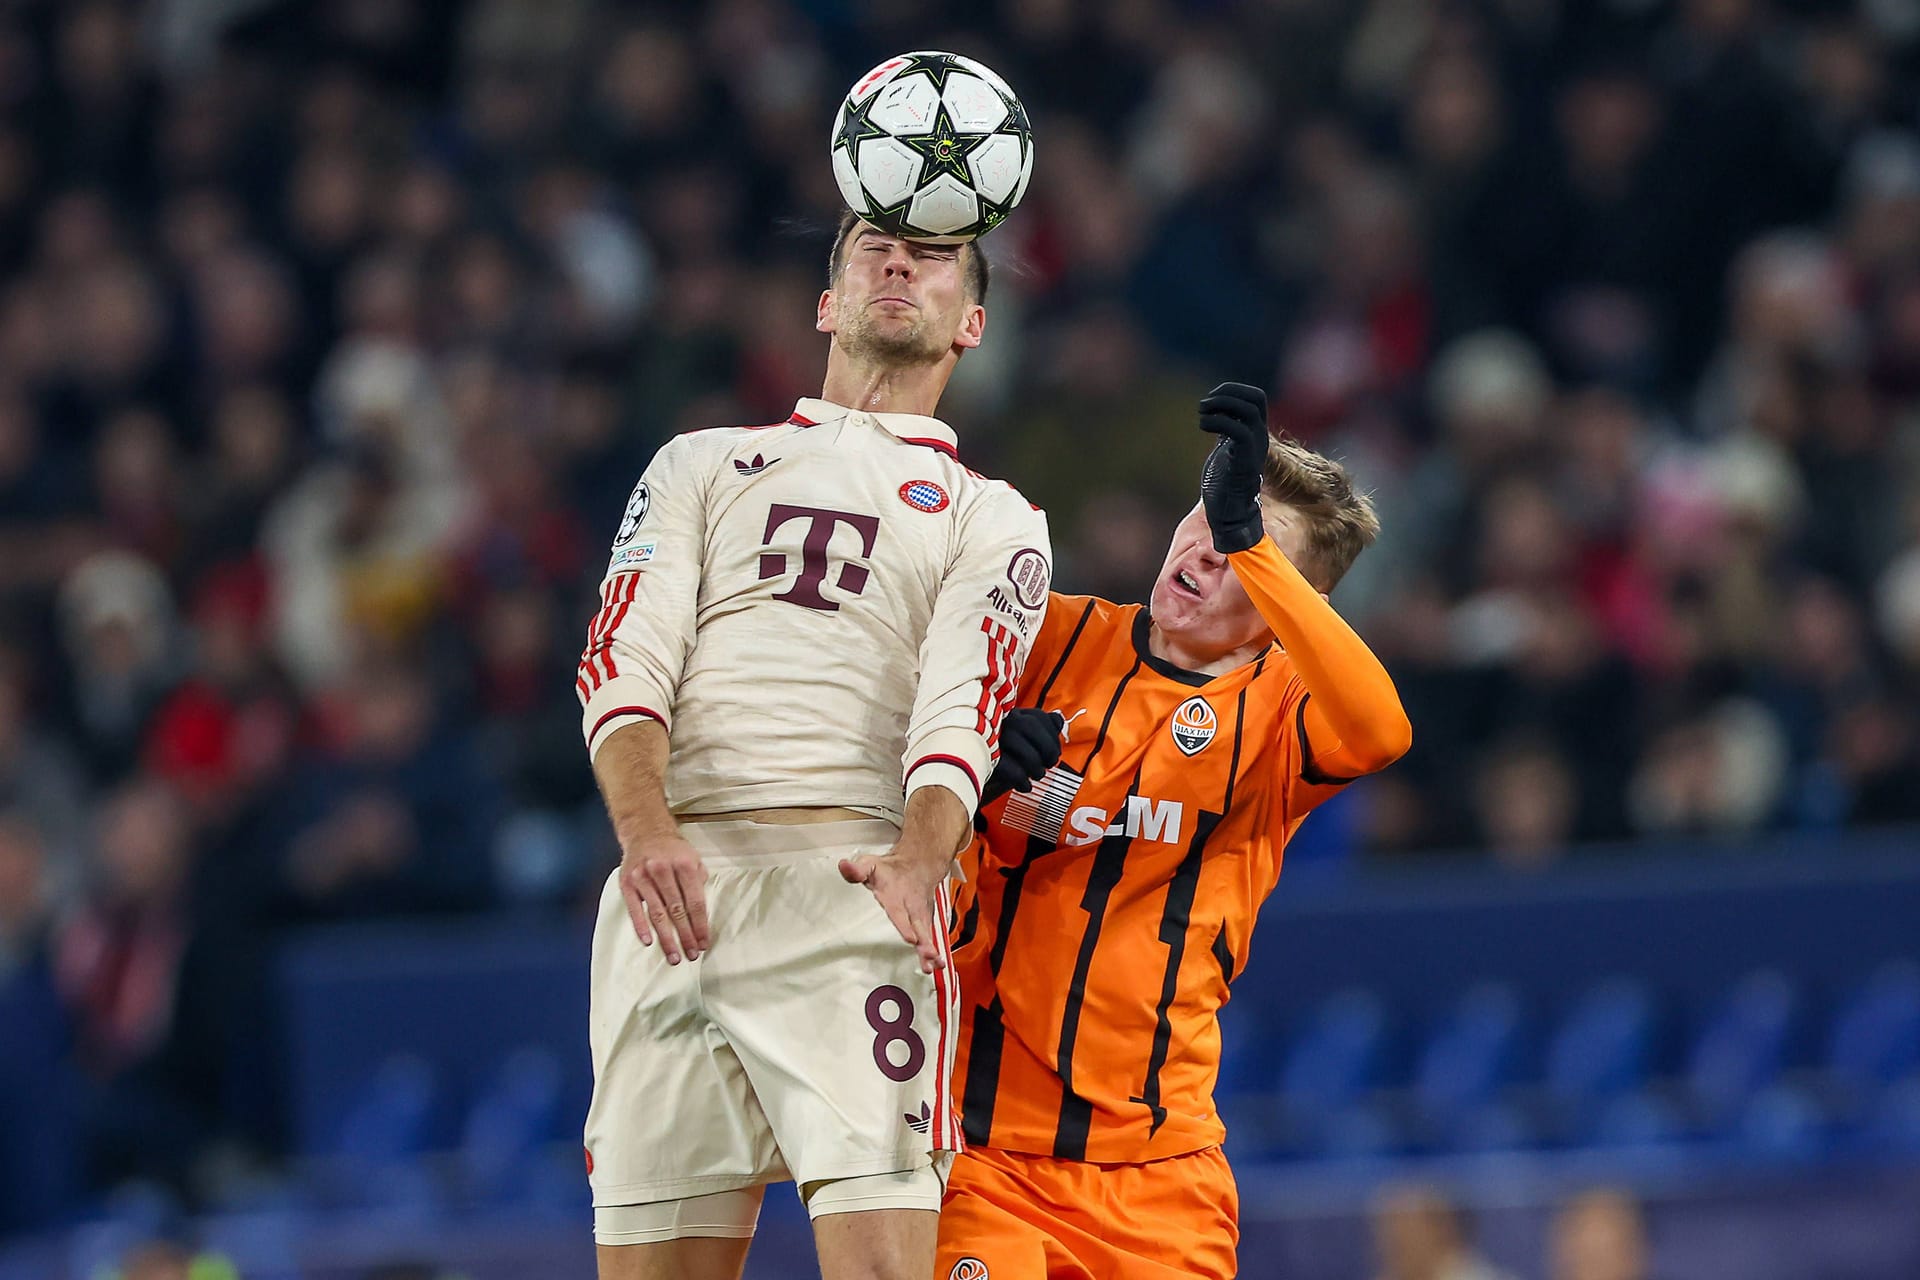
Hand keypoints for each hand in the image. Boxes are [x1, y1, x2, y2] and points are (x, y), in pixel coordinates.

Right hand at [617, 830, 710, 962]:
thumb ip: (699, 882)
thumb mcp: (693, 858)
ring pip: (657, 914)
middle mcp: (663, 870)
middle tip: (691, 954)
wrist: (645, 832)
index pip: (695, 902)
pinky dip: (641, 927)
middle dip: (685, 936)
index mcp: (684, 865)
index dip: (700, 925)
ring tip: (674, 956)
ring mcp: (643, 877)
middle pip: (677, 911)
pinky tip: (649, 941)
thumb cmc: (672, 850)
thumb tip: (702, 910)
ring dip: (666, 938)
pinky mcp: (627, 883)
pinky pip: (634, 909)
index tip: (703, 943)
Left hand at [839, 842, 951, 974]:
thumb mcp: (870, 864)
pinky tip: (936, 966)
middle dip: (924, 941)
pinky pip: (930, 937)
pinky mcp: (925, 921)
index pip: (899, 912)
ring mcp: (920, 915)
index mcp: (895, 895)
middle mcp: (911, 907)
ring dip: (930, 949)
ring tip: (934, 964)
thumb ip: (857, 869)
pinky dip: (934, 951)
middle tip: (929, 954)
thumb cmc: (891, 869)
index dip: (904, 925)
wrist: (919, 863)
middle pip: (918, 926)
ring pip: (926, 933)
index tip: (910, 938)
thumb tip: (844, 866)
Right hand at [982, 709, 1065, 802]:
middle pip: (1031, 727)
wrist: (965, 767)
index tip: (1056, 750)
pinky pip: (1009, 768)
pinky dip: (1022, 780)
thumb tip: (1057, 720)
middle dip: (1048, 748)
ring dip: (1036, 766)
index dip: (1052, 734)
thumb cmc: (994, 755)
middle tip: (1050, 763)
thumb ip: (1039, 728)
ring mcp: (990, 738)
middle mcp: (998, 721)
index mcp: (1008, 714)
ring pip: (1022, 748)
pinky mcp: (983, 758)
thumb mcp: (1018, 739)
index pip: (1038, 716)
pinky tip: (1024, 786)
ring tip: (1037, 775)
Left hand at [1198, 381, 1270, 553]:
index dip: (1233, 390)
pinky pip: (1237, 430)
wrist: (1231, 516)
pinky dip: (1218, 421)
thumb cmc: (1224, 486)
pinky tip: (1203, 426)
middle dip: (1228, 392)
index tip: (1211, 399)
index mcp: (1255, 434)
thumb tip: (1214, 415)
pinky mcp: (1244, 461)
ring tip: (1202, 413)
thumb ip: (1225, 433)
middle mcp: (1259, 438)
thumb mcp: (1225, 451)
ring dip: (1221, 405)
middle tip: (1204, 405)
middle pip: (1255, 398)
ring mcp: (1254, 449)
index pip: (1256, 397)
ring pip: (1248, 411)